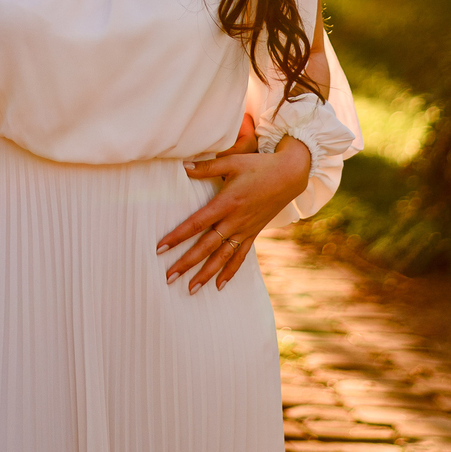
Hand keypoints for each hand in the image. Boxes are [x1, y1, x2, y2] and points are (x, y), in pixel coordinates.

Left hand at [158, 134, 311, 292]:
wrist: (290, 175)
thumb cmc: (258, 165)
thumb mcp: (232, 162)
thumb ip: (206, 167)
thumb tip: (182, 165)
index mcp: (226, 203)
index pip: (196, 223)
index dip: (178, 236)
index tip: (160, 248)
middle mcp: (235, 221)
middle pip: (206, 246)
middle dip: (186, 263)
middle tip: (168, 277)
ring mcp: (245, 230)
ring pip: (222, 257)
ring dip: (205, 274)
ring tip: (190, 289)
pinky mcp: (253, 233)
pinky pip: (240, 256)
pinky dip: (230, 271)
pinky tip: (219, 286)